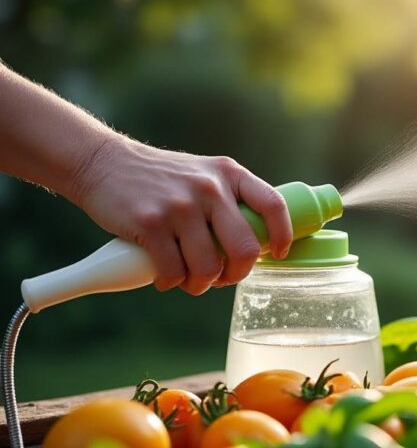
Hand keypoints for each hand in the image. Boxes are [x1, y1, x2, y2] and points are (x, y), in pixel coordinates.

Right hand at [68, 136, 292, 294]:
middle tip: (223, 278)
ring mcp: (181, 205)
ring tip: (189, 280)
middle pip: (245, 249)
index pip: (274, 206)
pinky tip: (165, 278)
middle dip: (237, 274)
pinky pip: (174, 271)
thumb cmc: (161, 179)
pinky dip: (171, 283)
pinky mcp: (151, 223)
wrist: (103, 163)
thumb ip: (230, 200)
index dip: (283, 235)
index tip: (278, 253)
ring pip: (208, 267)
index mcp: (229, 173)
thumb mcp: (204, 174)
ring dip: (200, 284)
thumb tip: (259, 244)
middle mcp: (210, 187)